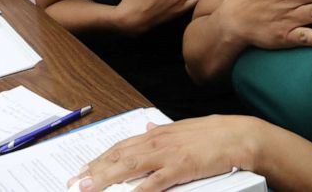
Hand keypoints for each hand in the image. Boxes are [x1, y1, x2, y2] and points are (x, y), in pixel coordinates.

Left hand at [71, 116, 258, 191]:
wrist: (236, 136)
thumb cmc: (211, 134)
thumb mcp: (181, 128)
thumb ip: (161, 131)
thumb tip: (146, 126)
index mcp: (156, 133)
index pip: (120, 146)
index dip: (99, 159)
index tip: (83, 170)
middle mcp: (157, 141)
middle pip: (118, 156)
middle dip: (94, 171)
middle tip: (75, 183)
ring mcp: (167, 155)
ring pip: (129, 167)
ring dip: (106, 178)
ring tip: (88, 188)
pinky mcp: (179, 168)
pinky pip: (154, 181)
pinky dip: (138, 190)